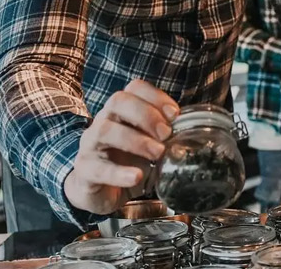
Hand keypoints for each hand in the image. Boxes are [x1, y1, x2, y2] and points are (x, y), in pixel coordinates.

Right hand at [64, 80, 179, 214]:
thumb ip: (165, 135)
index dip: (155, 96)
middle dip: (146, 114)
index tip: (175, 114)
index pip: (134, 88)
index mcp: (121, 111)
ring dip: (136, 140)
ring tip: (157, 153)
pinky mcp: (85, 170)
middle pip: (118, 101)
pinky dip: (119, 172)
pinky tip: (136, 176)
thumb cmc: (127, 162)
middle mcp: (104, 121)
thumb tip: (195, 132)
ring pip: (106, 130)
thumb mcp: (148, 144)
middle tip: (166, 134)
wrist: (99, 191)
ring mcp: (91, 144)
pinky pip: (98, 168)